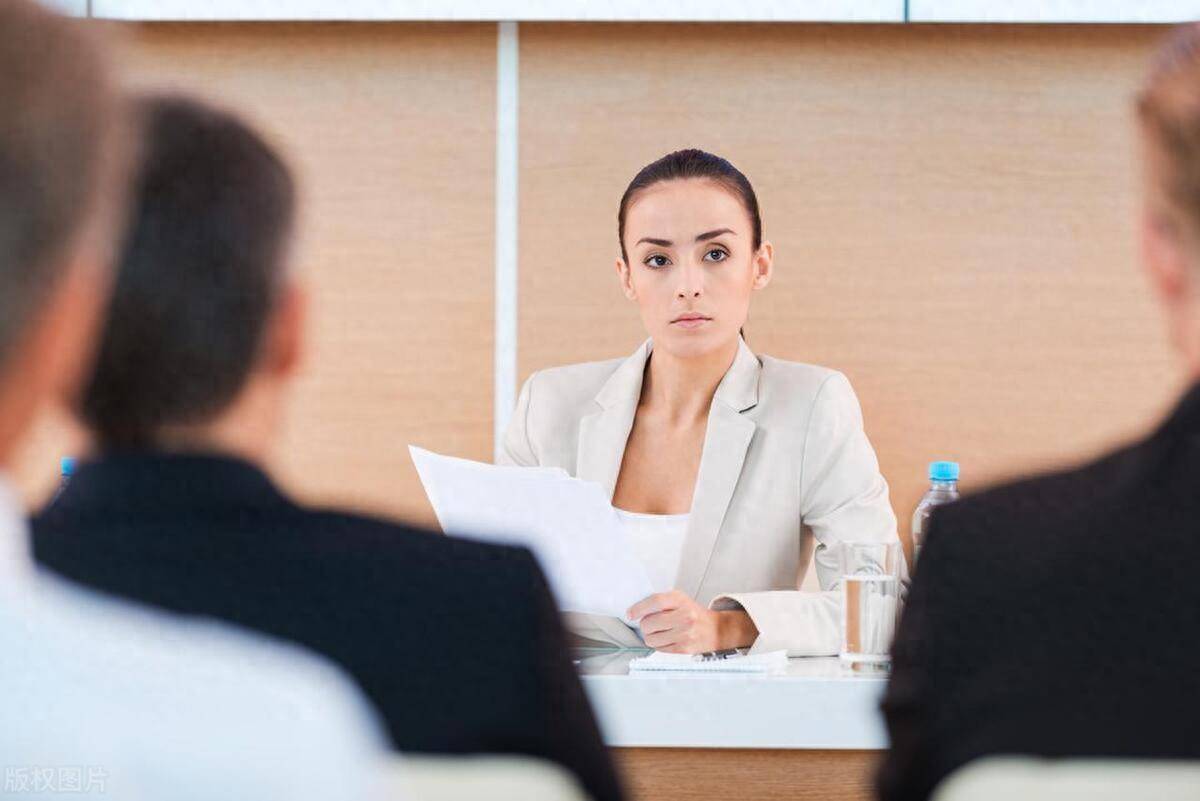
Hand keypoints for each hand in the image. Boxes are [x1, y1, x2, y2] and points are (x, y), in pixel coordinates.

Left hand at [628, 590, 757, 653]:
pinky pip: (659, 649)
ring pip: (651, 639)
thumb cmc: (694, 614)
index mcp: (681, 600)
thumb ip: (661, 602)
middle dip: (645, 625)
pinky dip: (659, 645)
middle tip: (650, 624)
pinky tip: (668, 639)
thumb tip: (636, 610)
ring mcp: (685, 634)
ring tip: (660, 632)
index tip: (631, 613)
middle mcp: (685, 616)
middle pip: (649, 623)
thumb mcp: (680, 600)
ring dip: (651, 637)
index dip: (639, 608)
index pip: (655, 601)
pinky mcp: (684, 649)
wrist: (716, 630)